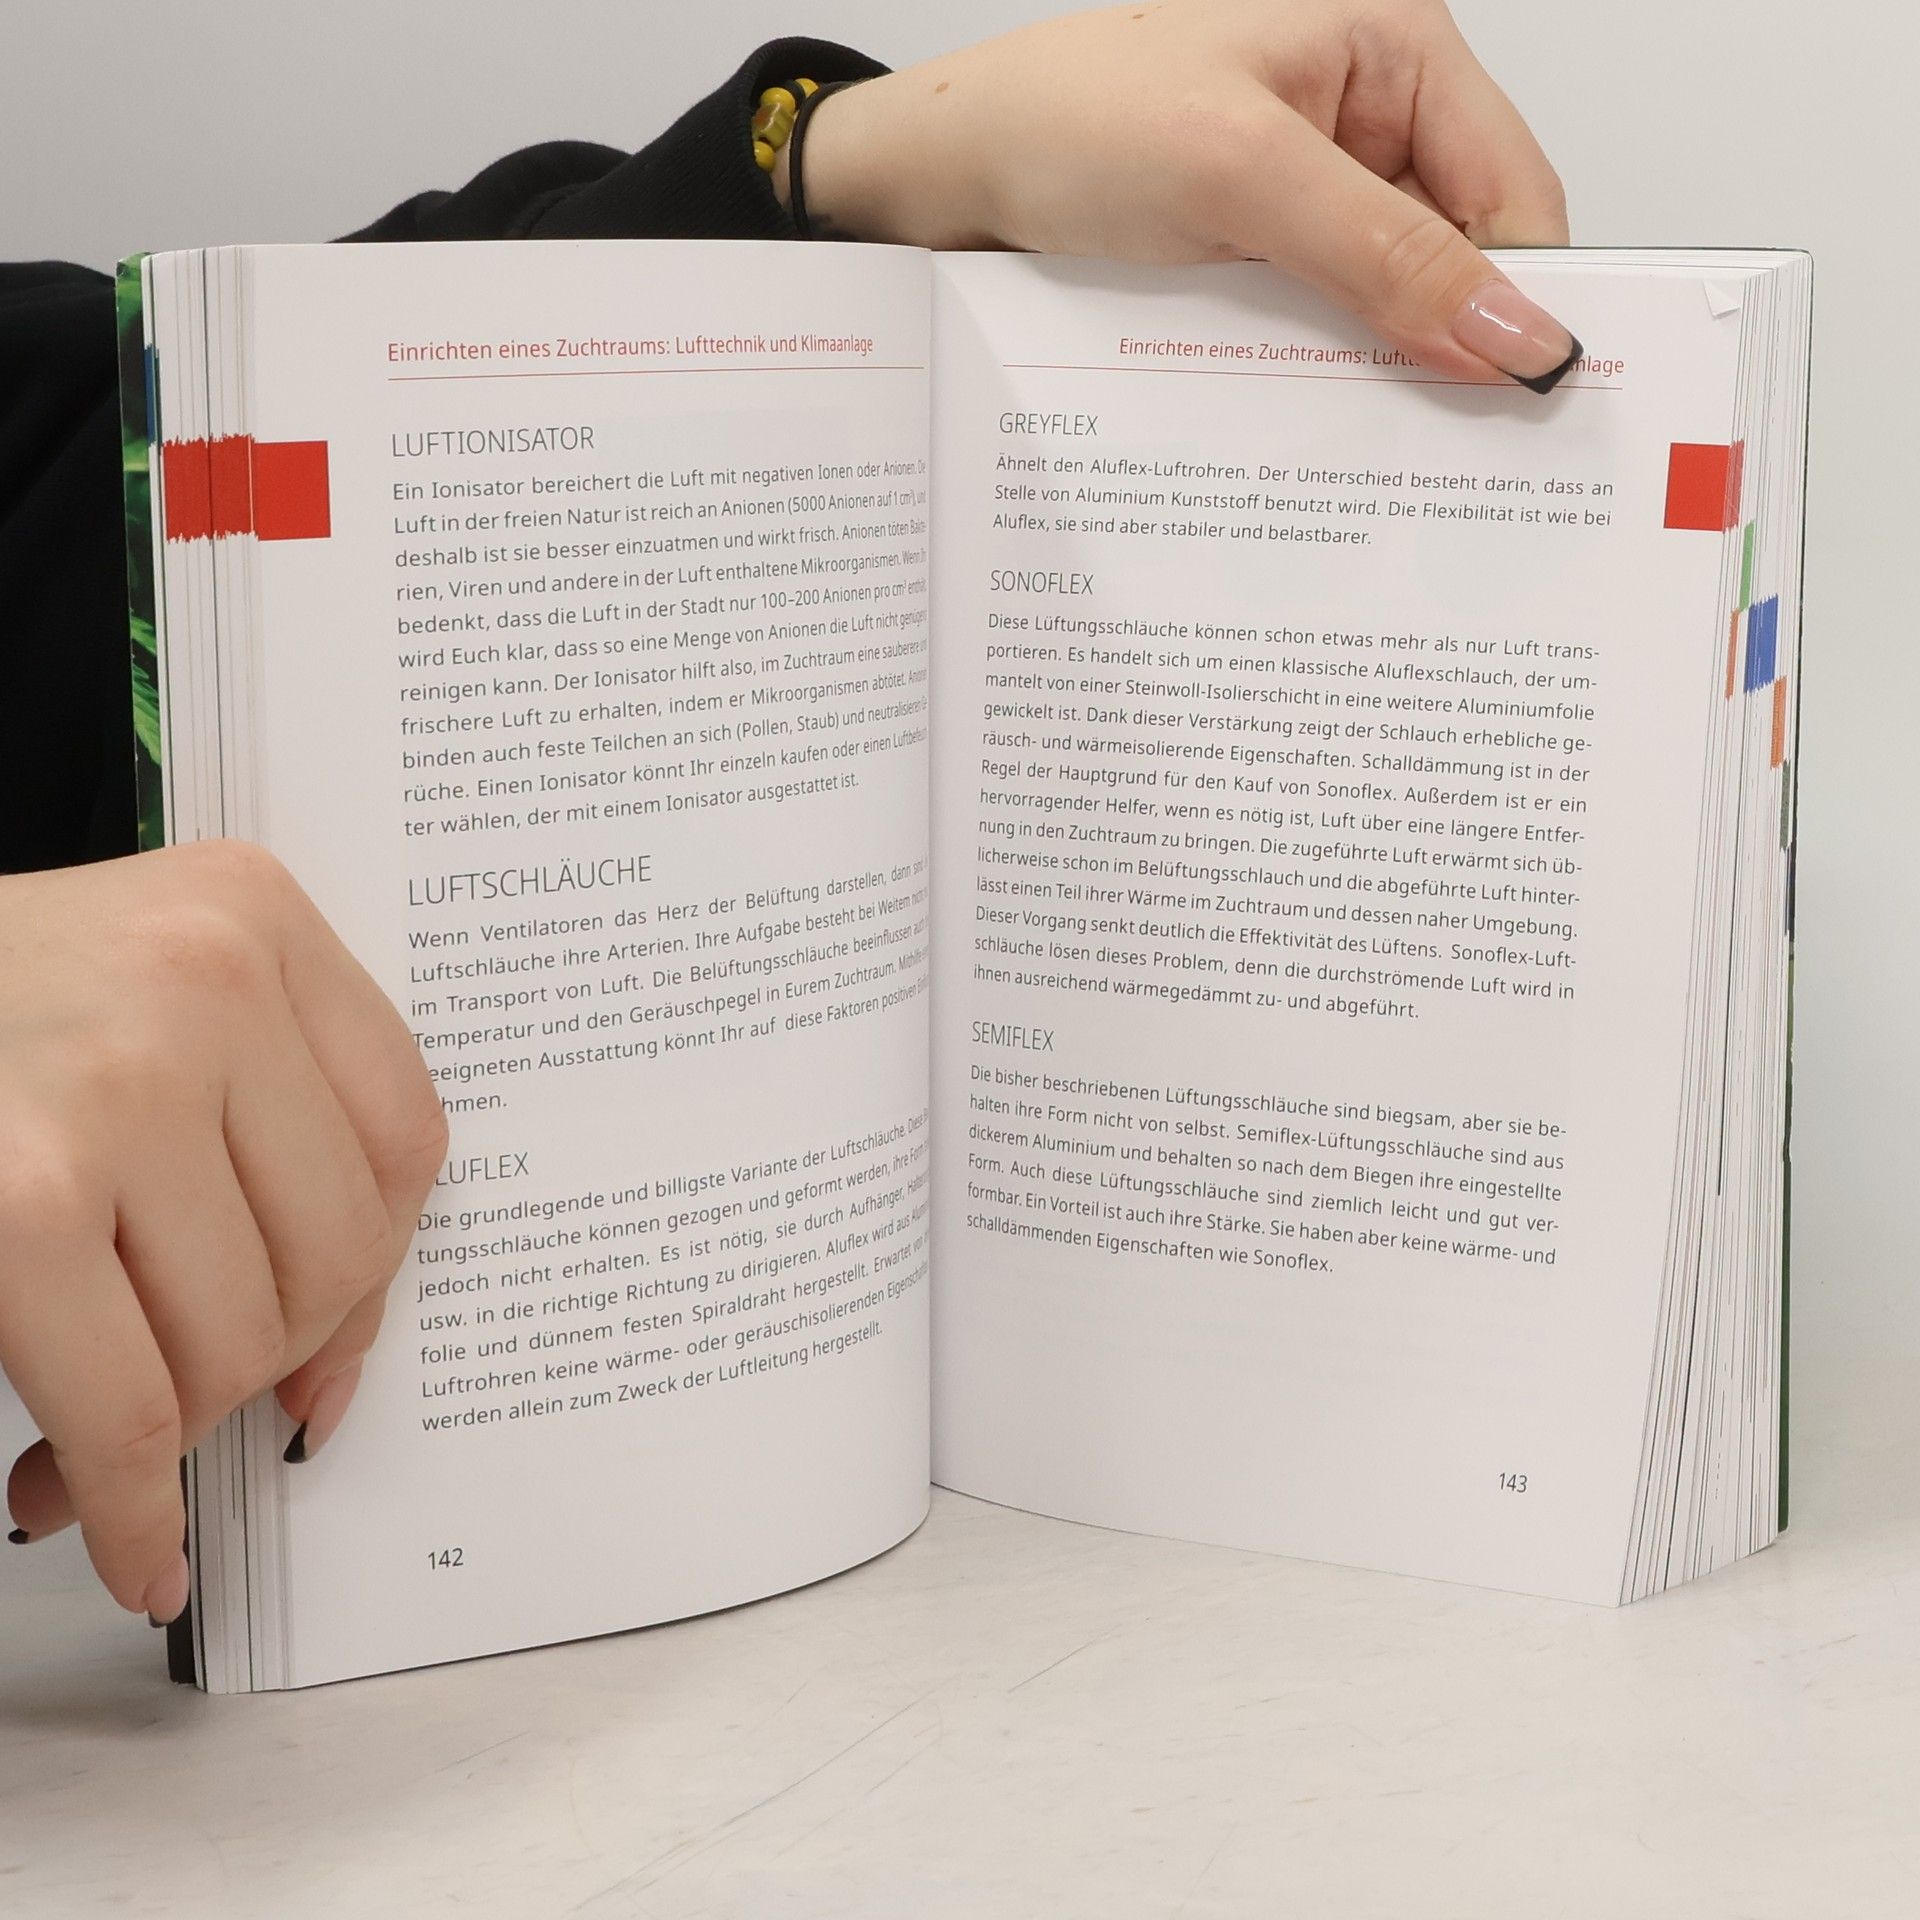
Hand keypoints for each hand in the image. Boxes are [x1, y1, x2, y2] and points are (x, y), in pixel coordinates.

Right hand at [0, 843, 445, 1619]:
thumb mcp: (134, 1005)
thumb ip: (254, 1139)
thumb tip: (328, 1373)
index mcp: (250, 916)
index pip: (402, 1137)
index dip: (373, 1271)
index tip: (327, 1346)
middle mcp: (206, 977)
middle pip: (337, 1247)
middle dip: (263, 1360)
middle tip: (189, 1395)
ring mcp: (121, 1082)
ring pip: (241, 1336)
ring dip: (178, 1431)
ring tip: (106, 1445)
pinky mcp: (29, 1197)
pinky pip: (132, 1404)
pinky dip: (133, 1505)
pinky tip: (119, 1532)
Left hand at [793, 0, 1576, 388]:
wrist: (944, 176)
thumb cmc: (1068, 120)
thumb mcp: (1241, 176)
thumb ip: (1384, 254)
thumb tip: (1516, 329)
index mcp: (1394, 53)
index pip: (1512, 189)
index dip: (1527, 295)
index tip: (1527, 401)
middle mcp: (1365, 120)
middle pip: (1461, 253)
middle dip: (1455, 343)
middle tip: (1460, 449)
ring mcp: (1311, 195)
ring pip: (1392, 304)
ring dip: (1384, 372)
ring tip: (1382, 445)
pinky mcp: (1260, 256)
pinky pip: (1323, 329)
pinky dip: (1321, 378)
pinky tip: (1311, 423)